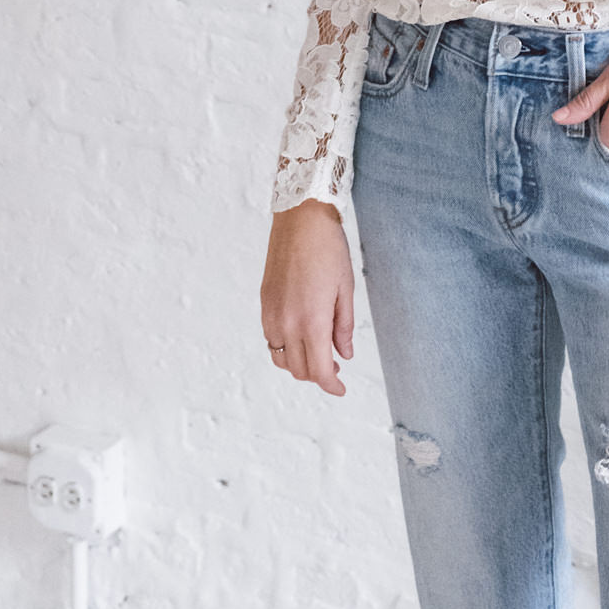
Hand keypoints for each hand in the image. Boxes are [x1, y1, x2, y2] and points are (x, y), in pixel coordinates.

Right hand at [260, 199, 353, 394]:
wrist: (300, 219)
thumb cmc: (328, 249)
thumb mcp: (345, 288)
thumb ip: (343, 327)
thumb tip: (343, 355)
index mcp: (311, 321)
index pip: (319, 370)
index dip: (331, 385)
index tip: (341, 389)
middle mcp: (287, 323)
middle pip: (299, 370)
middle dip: (318, 375)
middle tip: (335, 366)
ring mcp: (271, 315)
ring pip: (282, 359)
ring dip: (299, 364)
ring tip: (318, 353)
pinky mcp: (264, 305)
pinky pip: (271, 341)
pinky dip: (285, 348)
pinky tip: (301, 336)